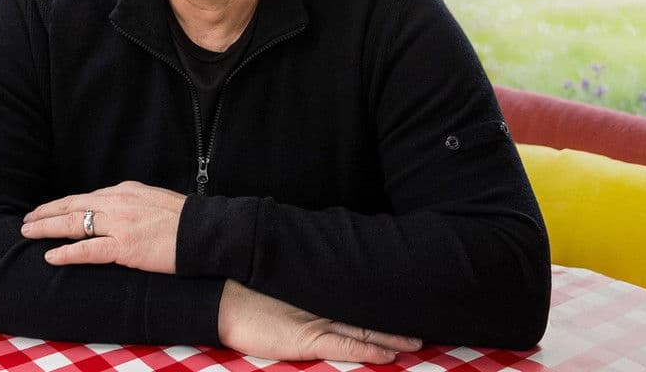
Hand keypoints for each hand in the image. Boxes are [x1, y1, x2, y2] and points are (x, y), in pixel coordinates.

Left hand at [20, 181, 185, 273]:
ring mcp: (119, 224)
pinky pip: (87, 250)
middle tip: (27, 221)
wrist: (205, 231)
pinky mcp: (124, 247)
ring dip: (47, 228)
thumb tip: (118, 212)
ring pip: (73, 223)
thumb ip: (133, 204)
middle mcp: (118, 202)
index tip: (47, 210)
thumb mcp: (155, 200)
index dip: (63, 204)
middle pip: (72, 205)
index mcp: (125, 191)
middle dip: (46, 213)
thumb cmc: (186, 220)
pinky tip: (50, 256)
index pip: (86, 197)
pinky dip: (66, 252)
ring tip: (28, 233)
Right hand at [218, 281, 421, 363]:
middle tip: (422, 327)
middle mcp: (323, 305)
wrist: (224, 299)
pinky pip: (346, 347)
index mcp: (317, 294)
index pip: (356, 302)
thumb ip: (300, 292)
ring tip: (415, 342)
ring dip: (391, 339)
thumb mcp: (279, 291)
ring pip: (364, 332)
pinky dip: (369, 352)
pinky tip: (389, 356)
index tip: (400, 307)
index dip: (379, 307)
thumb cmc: (245, 294)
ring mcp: (317, 322)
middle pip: (366, 317)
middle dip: (393, 323)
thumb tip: (315, 290)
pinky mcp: (309, 340)